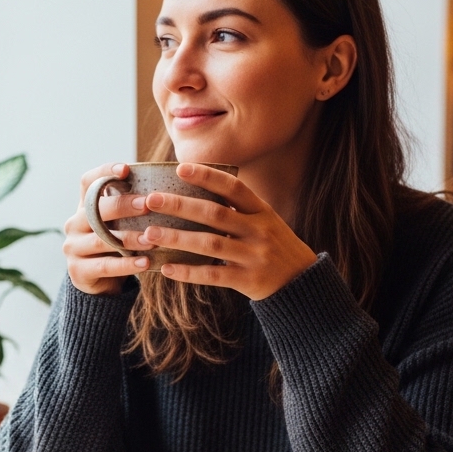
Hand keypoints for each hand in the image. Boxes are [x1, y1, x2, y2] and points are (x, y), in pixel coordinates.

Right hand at [63, 163, 152, 294]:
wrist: (101, 285)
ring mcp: (73, 248)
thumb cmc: (117, 247)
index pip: (88, 182)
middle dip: (122, 205)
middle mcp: (74, 224)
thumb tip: (166, 189)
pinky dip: (126, 264)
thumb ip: (131, 209)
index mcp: (84, 207)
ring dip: (129, 238)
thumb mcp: (120, 225)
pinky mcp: (78, 271)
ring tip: (152, 238)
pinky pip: (104, 266)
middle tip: (147, 204)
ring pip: (101, 240)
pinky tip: (146, 263)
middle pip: (95, 209)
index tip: (126, 170)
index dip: (104, 172)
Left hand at [131, 163, 317, 300]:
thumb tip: (196, 191)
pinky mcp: (248, 280)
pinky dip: (188, 272)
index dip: (207, 176)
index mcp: (262, 211)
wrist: (302, 283)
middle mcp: (258, 230)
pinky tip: (166, 268)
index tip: (180, 168)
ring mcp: (254, 256)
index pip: (233, 188)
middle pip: (214, 214)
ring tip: (149, 233)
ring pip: (209, 244)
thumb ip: (238, 209)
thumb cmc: (274, 247)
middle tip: (151, 200)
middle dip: (180, 205)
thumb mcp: (265, 222)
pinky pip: (213, 274)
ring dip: (177, 237)